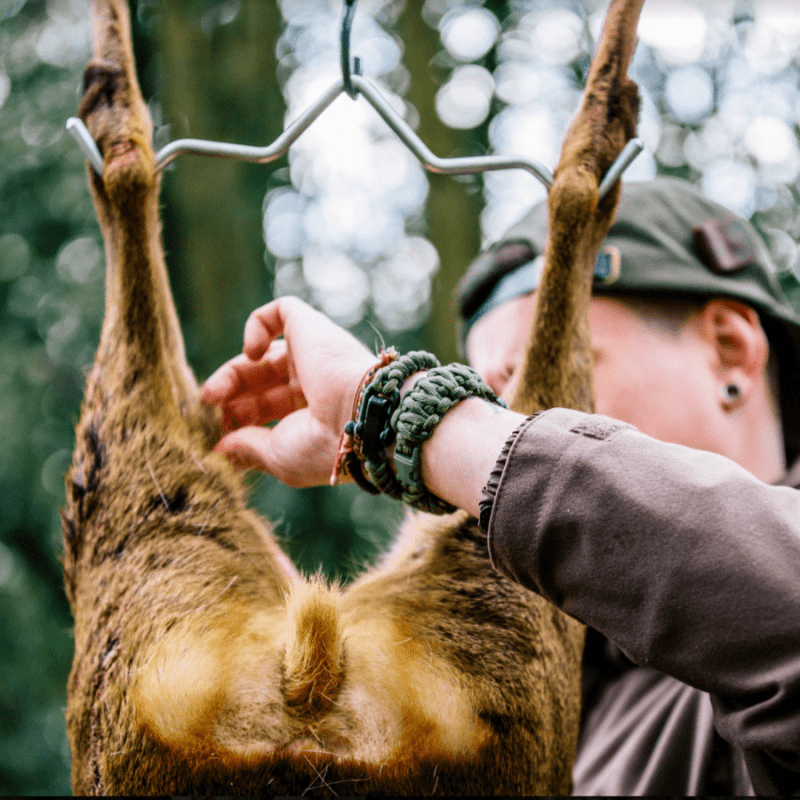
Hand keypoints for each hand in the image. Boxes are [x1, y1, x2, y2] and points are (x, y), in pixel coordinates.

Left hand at [201, 297, 376, 487]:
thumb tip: (219, 449)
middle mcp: (314, 384)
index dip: (237, 422)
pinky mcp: (311, 327)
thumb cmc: (325, 446)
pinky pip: (279, 312)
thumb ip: (247, 448)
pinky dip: (255, 327)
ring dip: (230, 375)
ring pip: (261, 356)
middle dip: (230, 401)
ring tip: (213, 395)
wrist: (362, 417)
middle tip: (208, 415)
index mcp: (312, 416)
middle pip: (259, 385)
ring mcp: (313, 354)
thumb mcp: (279, 457)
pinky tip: (250, 354)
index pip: (266, 412)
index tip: (216, 440)